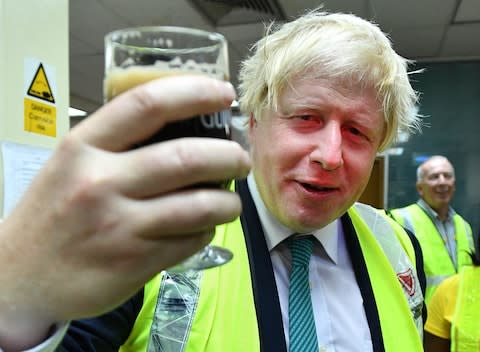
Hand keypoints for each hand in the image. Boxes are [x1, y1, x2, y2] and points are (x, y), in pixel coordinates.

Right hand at [0, 75, 249, 349]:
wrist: (19, 280)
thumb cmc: (53, 213)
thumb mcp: (71, 166)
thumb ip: (117, 145)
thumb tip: (184, 129)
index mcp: (83, 147)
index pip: (146, 104)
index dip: (193, 92)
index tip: (223, 93)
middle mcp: (101, 182)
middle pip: (186, 157)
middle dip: (228, 156)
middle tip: (240, 158)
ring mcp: (120, 225)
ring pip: (199, 205)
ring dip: (228, 202)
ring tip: (231, 201)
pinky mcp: (135, 262)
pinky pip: (191, 241)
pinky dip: (207, 231)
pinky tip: (204, 228)